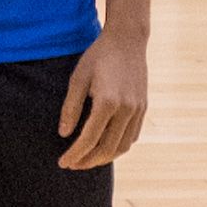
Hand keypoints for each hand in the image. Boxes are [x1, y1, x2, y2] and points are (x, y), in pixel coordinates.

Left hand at [56, 31, 148, 168]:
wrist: (127, 40)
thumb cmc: (98, 57)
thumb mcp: (77, 79)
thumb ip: (70, 108)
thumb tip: (64, 134)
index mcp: (107, 102)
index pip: (89, 139)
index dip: (75, 154)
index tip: (63, 163)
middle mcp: (127, 109)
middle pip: (108, 148)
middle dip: (89, 161)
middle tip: (72, 165)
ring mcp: (138, 109)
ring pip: (123, 146)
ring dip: (105, 157)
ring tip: (87, 160)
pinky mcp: (144, 108)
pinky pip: (132, 136)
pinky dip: (118, 146)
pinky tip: (105, 147)